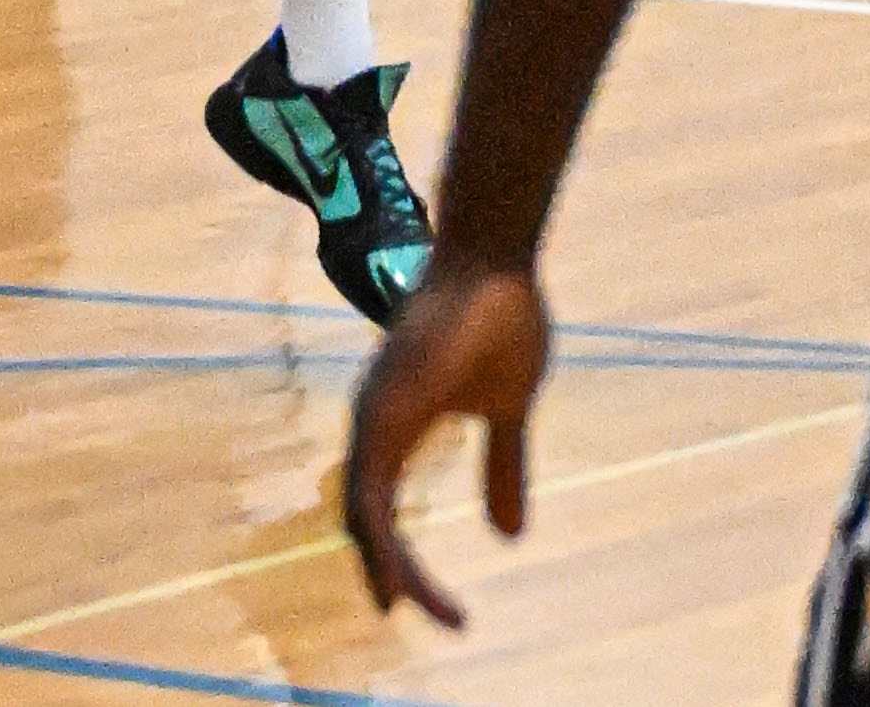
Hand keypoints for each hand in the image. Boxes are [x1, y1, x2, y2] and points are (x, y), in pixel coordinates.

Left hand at [344, 260, 550, 624]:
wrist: (496, 255)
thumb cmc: (499, 316)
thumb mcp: (509, 409)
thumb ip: (502, 466)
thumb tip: (507, 535)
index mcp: (398, 422)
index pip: (382, 508)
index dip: (398, 559)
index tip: (435, 606)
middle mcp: (375, 419)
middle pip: (364, 517)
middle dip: (390, 573)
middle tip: (428, 615)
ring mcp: (376, 411)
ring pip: (359, 512)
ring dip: (384, 565)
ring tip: (408, 607)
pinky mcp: (386, 407)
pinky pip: (368, 494)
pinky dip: (380, 542)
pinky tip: (397, 575)